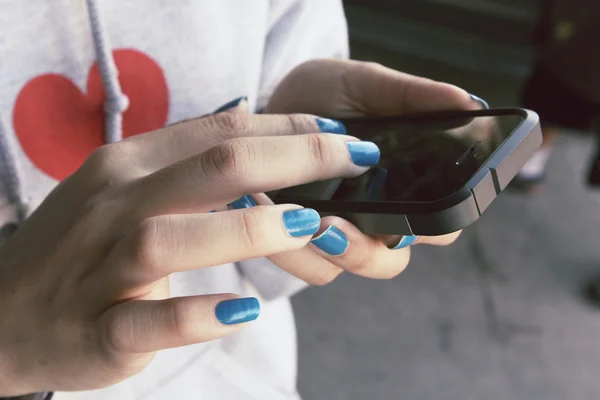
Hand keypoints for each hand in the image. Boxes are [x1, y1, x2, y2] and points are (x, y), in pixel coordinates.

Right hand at [0, 111, 377, 394]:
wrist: (0, 313)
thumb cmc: (77, 247)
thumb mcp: (122, 189)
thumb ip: (184, 167)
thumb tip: (258, 138)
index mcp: (126, 165)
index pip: (216, 131)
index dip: (285, 126)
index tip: (338, 131)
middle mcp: (114, 206)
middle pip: (210, 168)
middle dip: (293, 158)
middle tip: (354, 159)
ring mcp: (101, 268)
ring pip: (174, 237)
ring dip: (250, 231)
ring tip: (311, 226)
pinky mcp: (98, 329)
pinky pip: (149, 320)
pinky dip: (198, 313)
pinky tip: (242, 309)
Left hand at [246, 59, 487, 283]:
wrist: (267, 104)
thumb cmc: (325, 94)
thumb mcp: (366, 85)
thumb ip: (412, 95)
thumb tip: (468, 103)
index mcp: (406, 183)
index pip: (444, 222)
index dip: (438, 227)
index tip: (414, 217)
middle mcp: (377, 215)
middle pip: (394, 259)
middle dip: (369, 250)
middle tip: (340, 224)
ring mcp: (339, 230)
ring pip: (350, 267)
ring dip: (336, 252)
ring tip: (315, 222)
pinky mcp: (300, 239)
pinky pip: (308, 265)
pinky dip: (295, 250)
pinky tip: (277, 219)